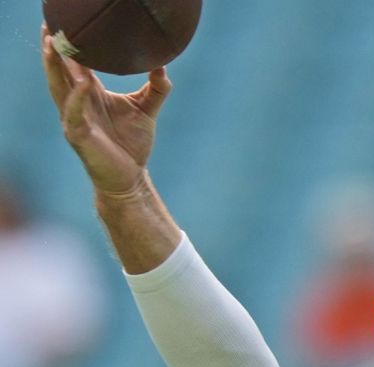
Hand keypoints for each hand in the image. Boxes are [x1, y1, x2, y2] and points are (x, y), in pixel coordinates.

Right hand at [40, 23, 170, 194]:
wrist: (131, 177)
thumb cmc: (133, 143)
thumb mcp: (147, 109)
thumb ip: (157, 88)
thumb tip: (163, 65)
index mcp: (89, 93)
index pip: (74, 64)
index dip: (69, 46)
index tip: (68, 23)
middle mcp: (77, 103)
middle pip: (59, 71)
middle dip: (53, 50)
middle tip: (50, 27)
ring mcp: (74, 119)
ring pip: (58, 88)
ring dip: (55, 67)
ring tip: (54, 45)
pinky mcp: (78, 136)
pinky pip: (73, 114)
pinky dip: (76, 98)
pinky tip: (83, 83)